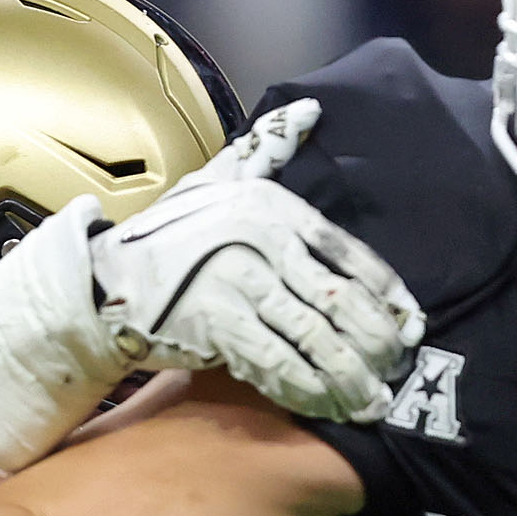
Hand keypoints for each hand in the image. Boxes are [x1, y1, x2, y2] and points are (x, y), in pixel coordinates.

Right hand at [89, 99, 426, 422]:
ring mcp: (238, 284)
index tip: (410, 324)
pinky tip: (326, 406)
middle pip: (339, 300)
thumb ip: (266, 149)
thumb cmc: (170, 233)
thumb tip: (312, 108)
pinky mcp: (216, 325)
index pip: (347, 252)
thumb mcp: (218, 181)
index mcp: (272, 207)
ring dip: (349, 376)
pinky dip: (306, 390)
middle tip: (394, 370)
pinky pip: (276, 365)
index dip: (386, 293)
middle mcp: (260, 241)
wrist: (106, 277)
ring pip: (313, 339)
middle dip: (374, 342)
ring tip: (370, 401)